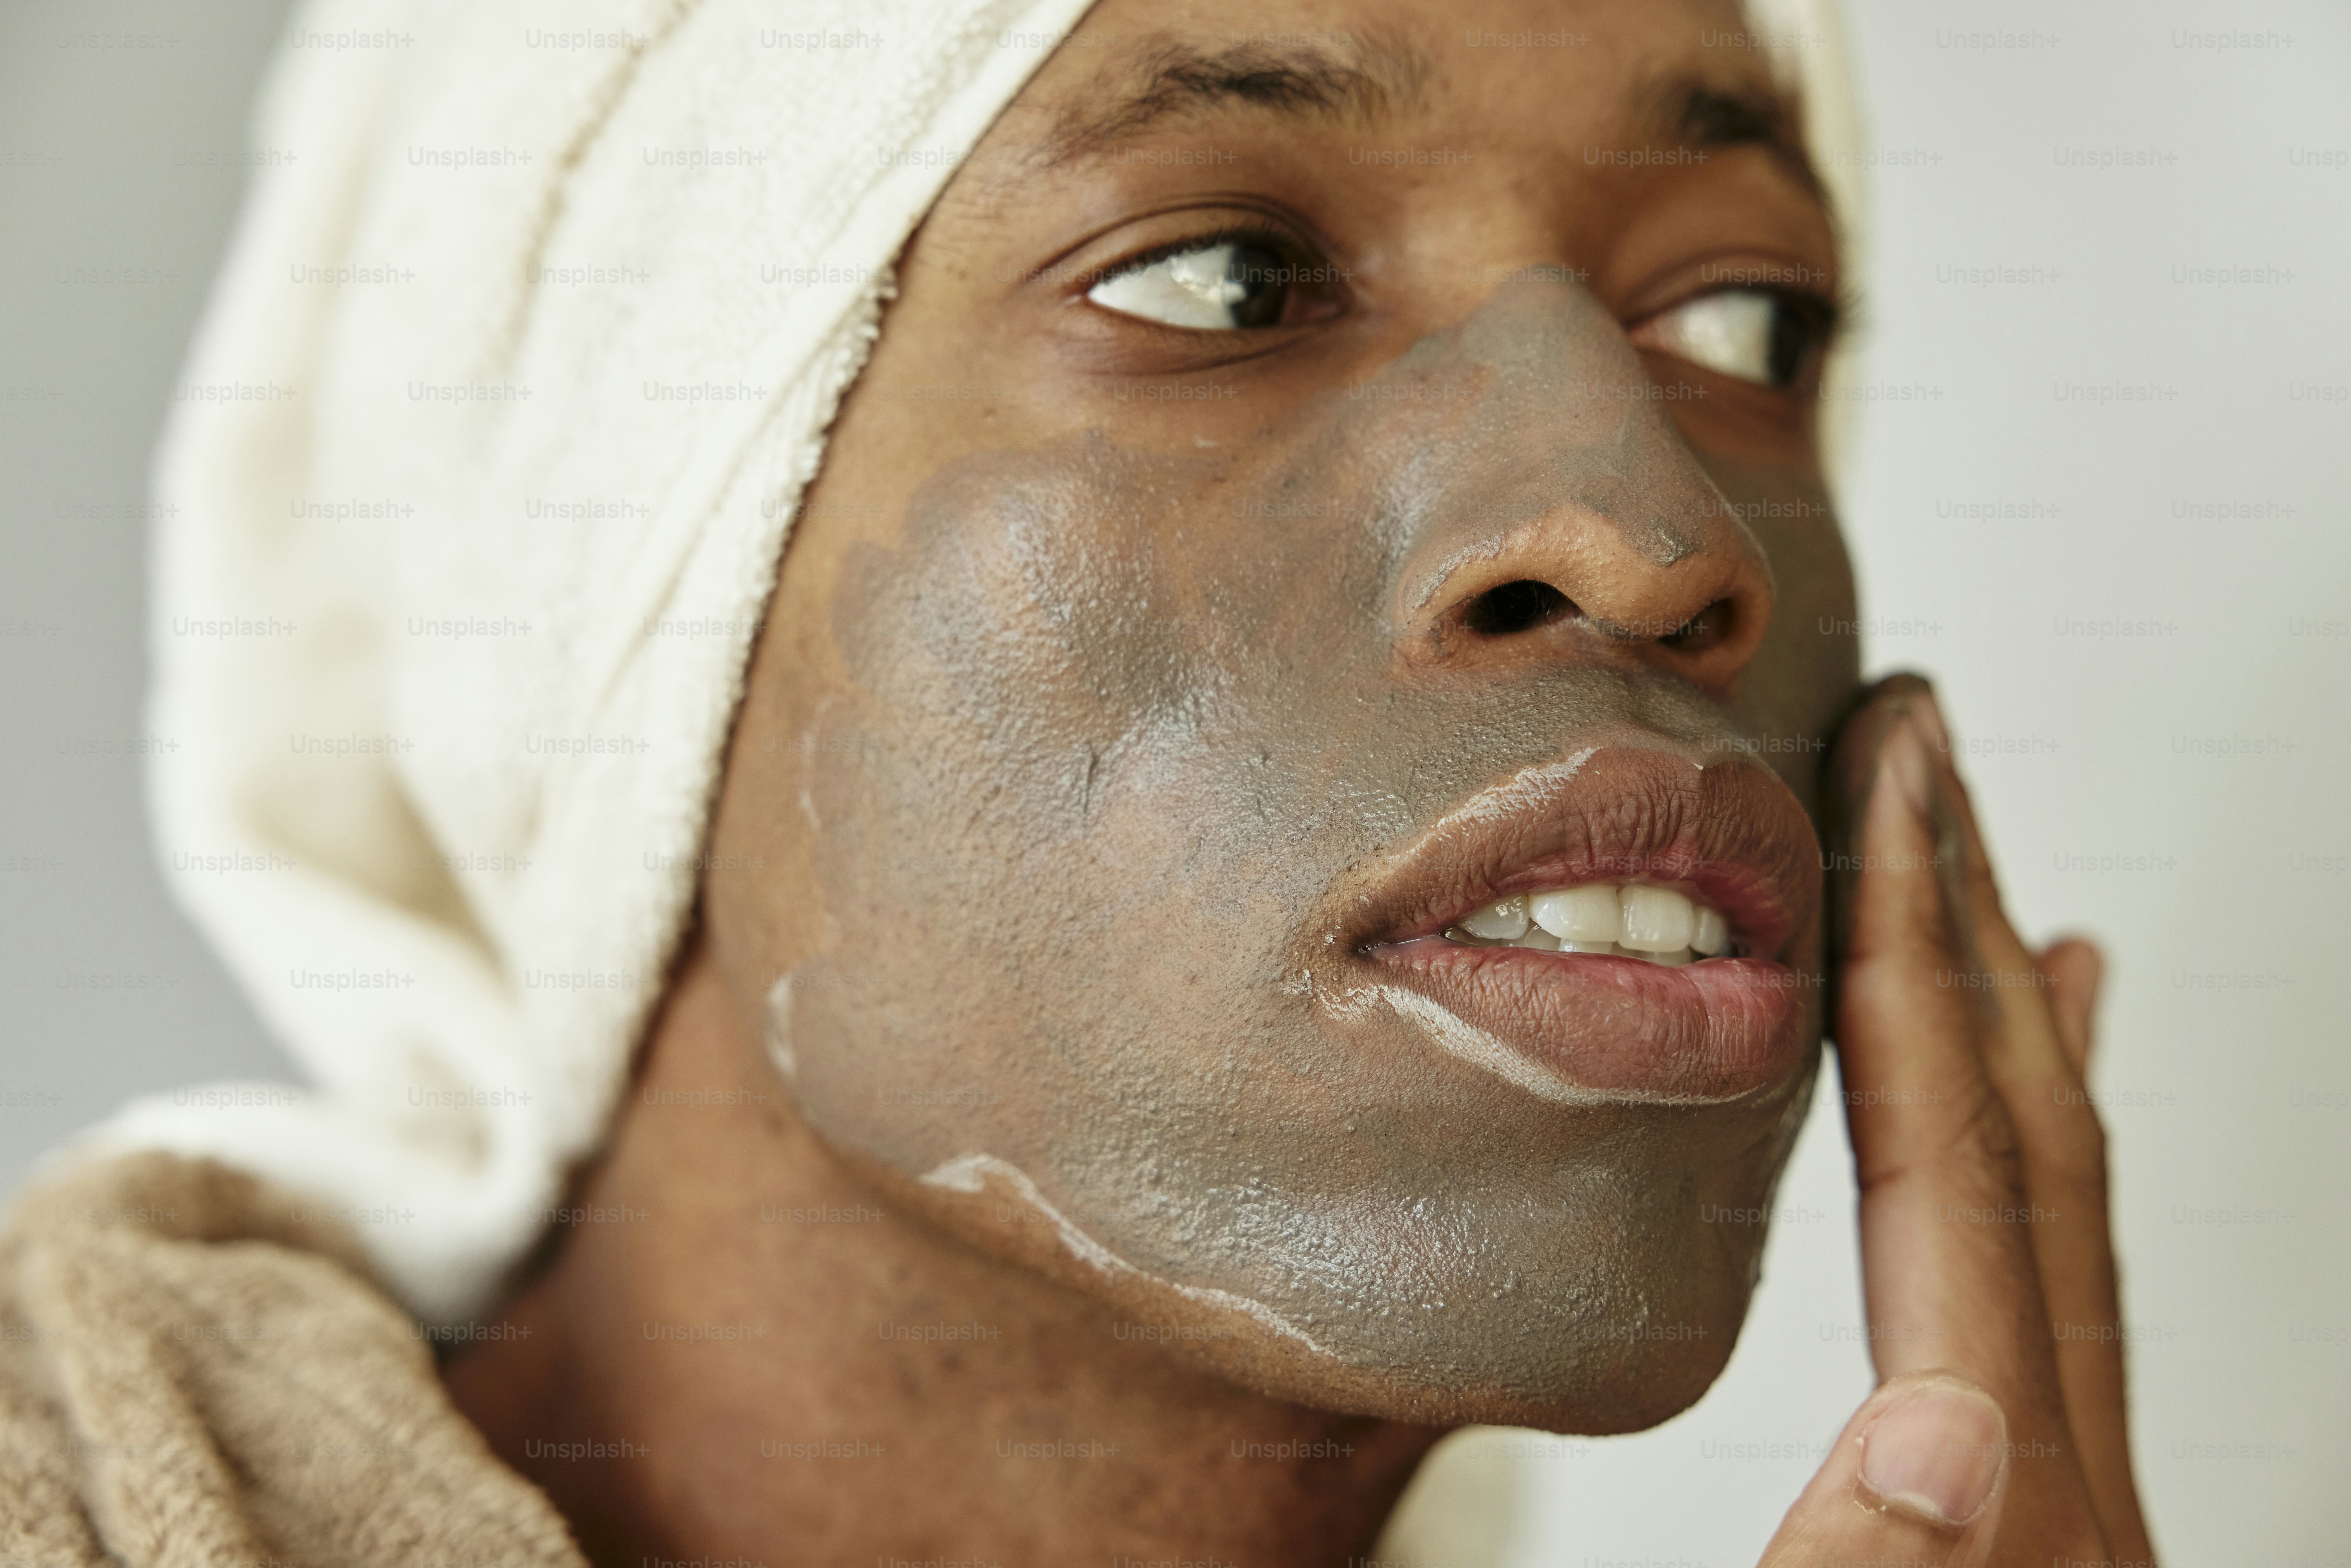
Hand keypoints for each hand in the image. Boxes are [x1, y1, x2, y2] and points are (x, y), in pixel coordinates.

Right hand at [1757, 675, 2154, 1567]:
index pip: (1951, 1177)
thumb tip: (1944, 1435)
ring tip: (1975, 870)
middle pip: (2029, 1153)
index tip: (1886, 796)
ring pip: (2063, 1208)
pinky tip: (2035, 1076)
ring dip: (2002, 1014)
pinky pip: (2067, 1288)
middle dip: (1963, 926)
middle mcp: (2075, 1499)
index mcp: (2019, 1528)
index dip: (1906, 966)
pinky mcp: (2054, 1532)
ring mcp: (2079, 1511)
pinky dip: (2044, 1151)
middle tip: (1923, 751)